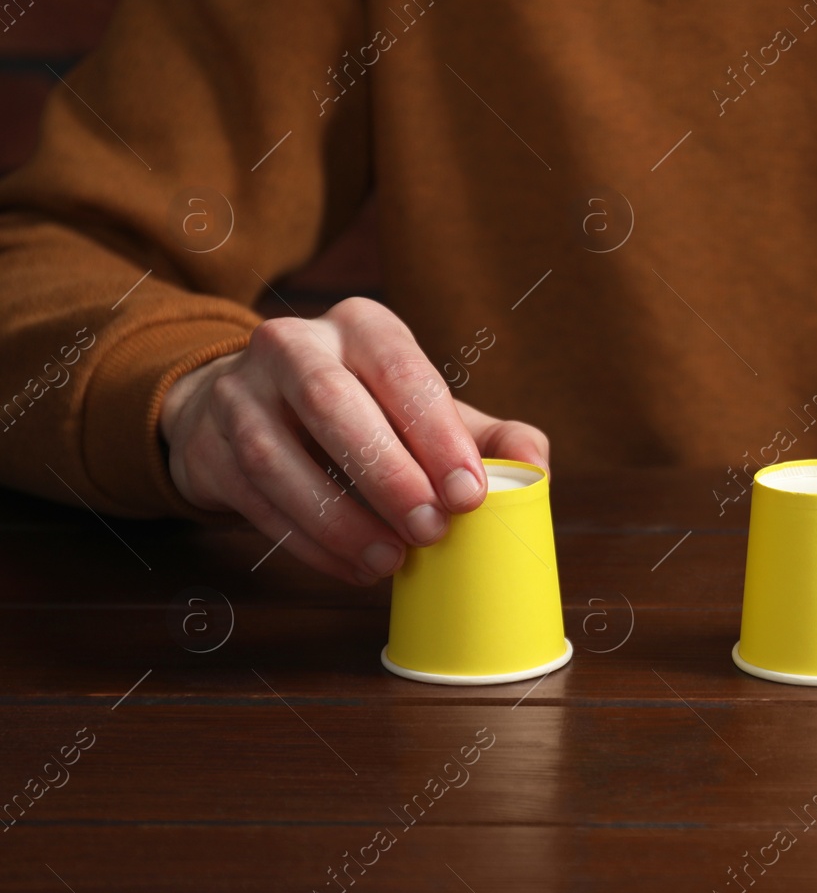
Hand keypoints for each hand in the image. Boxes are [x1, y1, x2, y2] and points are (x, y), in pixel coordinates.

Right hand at [159, 298, 549, 584]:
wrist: (251, 410)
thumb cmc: (366, 413)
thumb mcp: (428, 412)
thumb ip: (489, 437)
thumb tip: (534, 467)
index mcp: (362, 326)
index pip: (402, 372)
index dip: (437, 434)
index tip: (469, 494)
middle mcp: (293, 345)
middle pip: (333, 404)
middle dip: (387, 474)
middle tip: (432, 530)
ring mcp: (239, 392)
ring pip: (278, 455)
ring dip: (339, 517)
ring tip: (391, 559)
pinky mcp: (207, 445)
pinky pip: (254, 499)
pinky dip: (307, 541)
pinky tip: (352, 566)